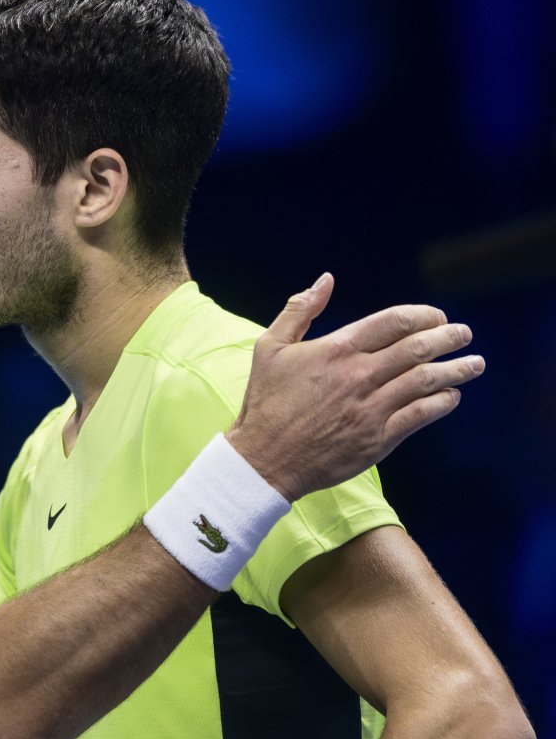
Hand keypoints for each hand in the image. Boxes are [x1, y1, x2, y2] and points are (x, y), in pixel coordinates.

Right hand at [227, 273, 482, 500]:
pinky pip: (422, 415)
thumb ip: (299, 310)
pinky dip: (442, 403)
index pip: (394, 321)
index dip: (423, 315)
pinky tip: (450, 397)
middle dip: (449, 337)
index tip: (437, 317)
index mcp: (336, 349)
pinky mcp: (378, 438)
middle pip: (418, 347)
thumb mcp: (270, 347)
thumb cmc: (265, 402)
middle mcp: (359, 375)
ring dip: (457, 369)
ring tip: (474, 364)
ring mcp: (371, 407)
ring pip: (427, 380)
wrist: (264, 458)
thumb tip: (325, 280)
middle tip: (464, 334)